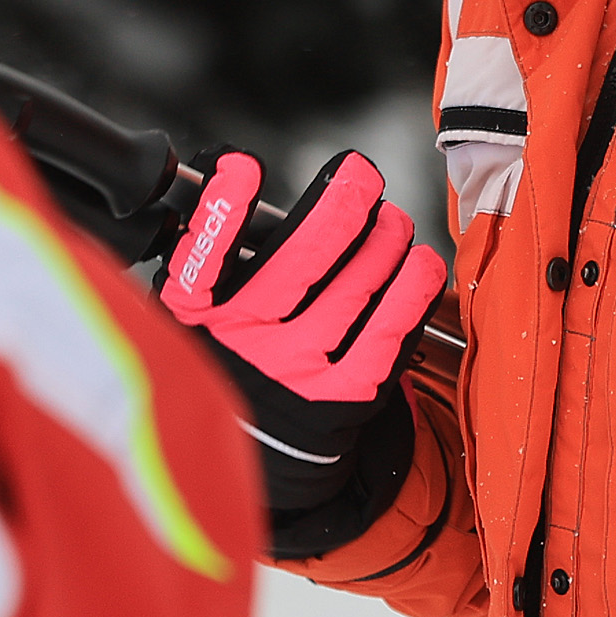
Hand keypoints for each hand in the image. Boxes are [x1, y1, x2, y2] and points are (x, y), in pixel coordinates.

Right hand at [156, 150, 447, 519]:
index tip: (241, 168)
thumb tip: (232, 175)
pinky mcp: (343, 395)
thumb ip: (206, 260)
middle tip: (360, 177)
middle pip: (302, 258)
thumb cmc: (235, 362)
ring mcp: (297, 369)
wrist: (259, 448)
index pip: (201, 258)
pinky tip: (419, 264)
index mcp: (200, 318)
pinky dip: (412, 288)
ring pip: (355, 284)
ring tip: (393, 222)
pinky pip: (389, 330)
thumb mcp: (196, 318)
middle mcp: (247, 342)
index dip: (222, 208)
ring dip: (386, 239)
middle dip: (343, 202)